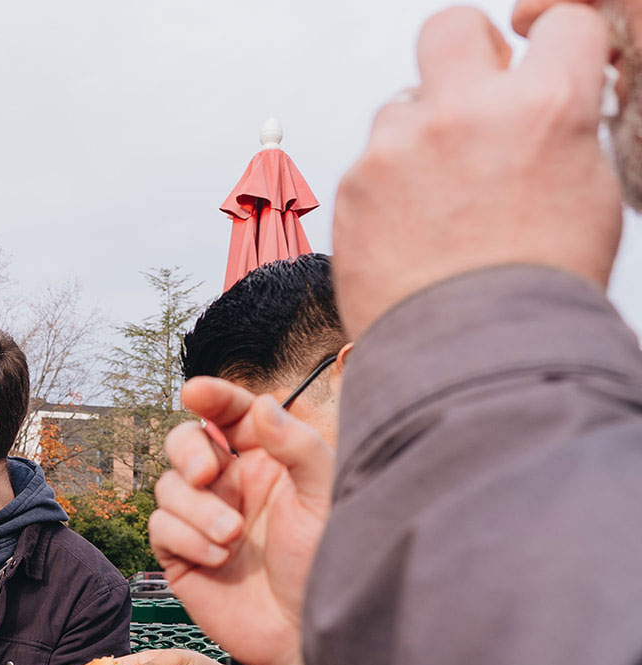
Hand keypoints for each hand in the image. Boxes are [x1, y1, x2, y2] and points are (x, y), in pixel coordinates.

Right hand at [149, 378, 332, 664]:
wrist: (304, 634)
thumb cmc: (326, 565)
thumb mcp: (323, 499)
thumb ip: (297, 446)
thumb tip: (262, 404)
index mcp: (266, 462)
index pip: (230, 415)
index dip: (211, 398)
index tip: (195, 392)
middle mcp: (230, 486)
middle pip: (184, 442)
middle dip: (188, 452)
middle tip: (209, 474)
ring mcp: (202, 519)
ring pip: (169, 487)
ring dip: (197, 510)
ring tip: (232, 537)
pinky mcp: (180, 554)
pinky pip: (161, 528)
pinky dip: (186, 539)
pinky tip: (219, 560)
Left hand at [334, 5, 618, 338]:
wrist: (470, 354)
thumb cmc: (536, 288)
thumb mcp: (588, 195)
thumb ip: (562, 133)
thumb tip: (549, 107)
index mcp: (547, 106)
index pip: (562, 23)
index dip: (555, 43)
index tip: (543, 62)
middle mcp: (467, 112)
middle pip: (451, 28)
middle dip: (463, 53)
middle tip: (471, 98)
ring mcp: (401, 145)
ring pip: (403, 105)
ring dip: (418, 136)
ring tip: (439, 200)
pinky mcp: (354, 183)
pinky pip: (369, 163)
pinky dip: (386, 188)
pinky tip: (409, 233)